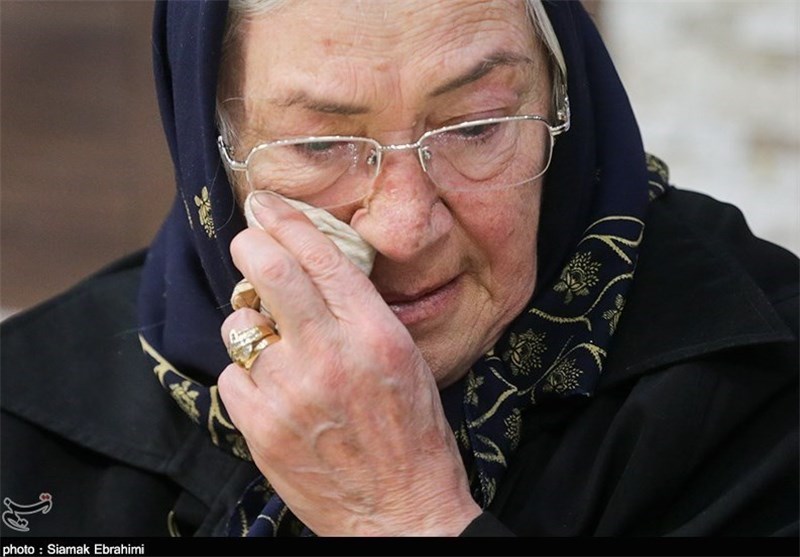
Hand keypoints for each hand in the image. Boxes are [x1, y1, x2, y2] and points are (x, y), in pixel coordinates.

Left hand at [218, 194, 480, 535]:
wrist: (400, 515)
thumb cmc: (413, 436)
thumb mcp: (405, 359)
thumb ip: (360, 314)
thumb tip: (312, 272)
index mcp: (375, 334)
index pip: (319, 255)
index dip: (285, 220)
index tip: (264, 204)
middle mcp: (330, 356)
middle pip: (268, 271)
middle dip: (251, 245)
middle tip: (248, 241)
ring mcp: (290, 392)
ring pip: (240, 326)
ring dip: (252, 326)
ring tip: (276, 347)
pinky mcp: (260, 428)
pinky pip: (231, 375)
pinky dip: (247, 375)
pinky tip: (273, 390)